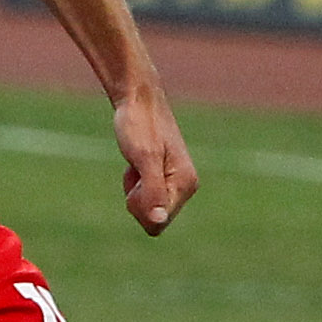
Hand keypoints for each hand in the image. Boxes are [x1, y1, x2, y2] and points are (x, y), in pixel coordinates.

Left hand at [111, 88, 196, 234]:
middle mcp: (186, 186)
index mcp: (186, 184)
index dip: (139, 205)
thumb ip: (153, 191)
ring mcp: (176, 182)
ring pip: (148, 209)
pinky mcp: (165, 177)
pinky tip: (136, 163)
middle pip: (154, 220)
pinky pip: (145, 198)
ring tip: (137, 164)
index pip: (157, 222)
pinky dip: (134, 184)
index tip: (138, 177)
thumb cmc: (138, 125)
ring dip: (135, 191)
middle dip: (138, 200)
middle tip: (136, 169)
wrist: (137, 98)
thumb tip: (158, 221)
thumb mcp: (143, 158)